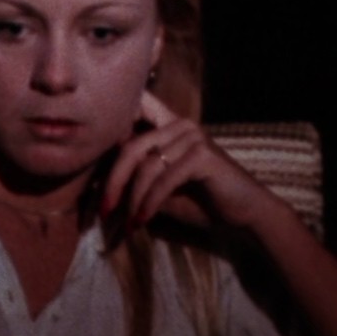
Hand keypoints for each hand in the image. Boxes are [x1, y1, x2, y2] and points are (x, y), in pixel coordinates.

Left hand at [103, 91, 286, 233]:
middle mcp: (181, 124)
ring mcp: (193, 137)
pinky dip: (149, 203)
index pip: (136, 110)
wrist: (244, 217)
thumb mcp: (161, 190)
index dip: (112, 121)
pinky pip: (164, 179)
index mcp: (170, 126)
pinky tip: (142, 222)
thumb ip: (137, 180)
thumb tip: (99, 186)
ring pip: (146, 166)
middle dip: (112, 182)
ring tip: (126, 225)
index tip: (92, 151)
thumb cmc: (202, 203)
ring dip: (132, 200)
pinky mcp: (203, 156)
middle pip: (131, 146)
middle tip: (103, 212)